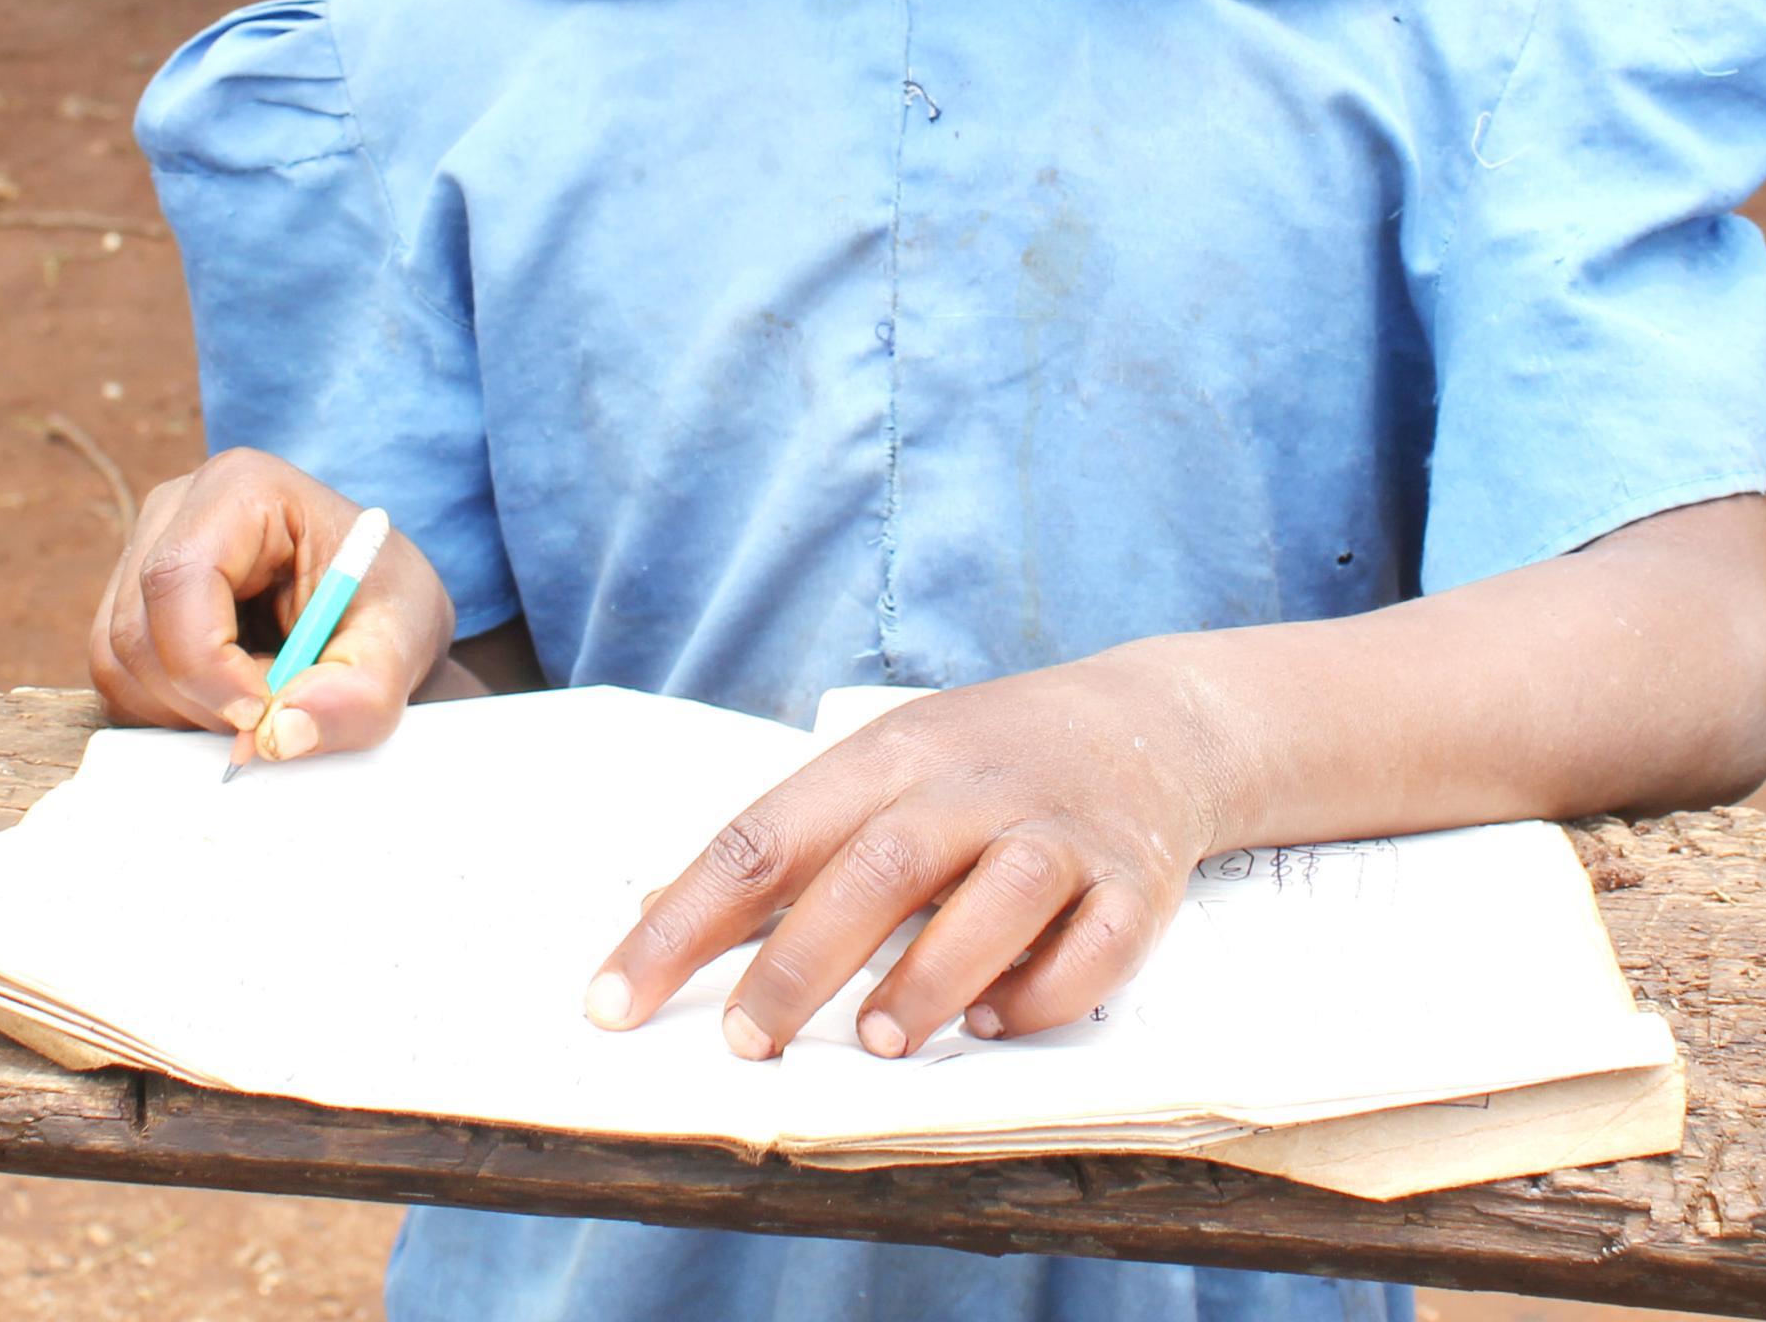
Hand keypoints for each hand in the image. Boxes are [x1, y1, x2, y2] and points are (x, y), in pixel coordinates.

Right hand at [85, 448, 454, 765]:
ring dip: (185, 710)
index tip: (259, 715)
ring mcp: (142, 556)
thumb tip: (278, 735)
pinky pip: (118, 680)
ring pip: (117, 661)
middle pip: (136, 628)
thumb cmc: (382, 606)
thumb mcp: (402, 646)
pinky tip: (231, 699)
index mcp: (242, 489)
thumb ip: (359, 695)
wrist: (369, 612)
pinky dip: (171, 711)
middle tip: (273, 717)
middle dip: (201, 698)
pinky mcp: (132, 606)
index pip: (179, 576)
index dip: (206, 662)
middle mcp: (175, 512)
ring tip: (262, 700)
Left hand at [584, 650, 1231, 1060]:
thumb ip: (789, 844)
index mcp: (887, 757)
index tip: (613, 1002)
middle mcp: (970, 786)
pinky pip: (1095, 945)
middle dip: (802, 961)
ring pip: (1000, 894)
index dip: (681, 925)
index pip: (762, 840)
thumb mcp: (882, 771)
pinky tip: (998, 1021)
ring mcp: (1060, 831)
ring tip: (880, 1041)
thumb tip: (655, 914)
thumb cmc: (983, 763)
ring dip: (933, 973)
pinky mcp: (1136, 883)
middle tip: (748, 1042)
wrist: (1152, 722)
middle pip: (876, 867)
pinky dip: (1045, 991)